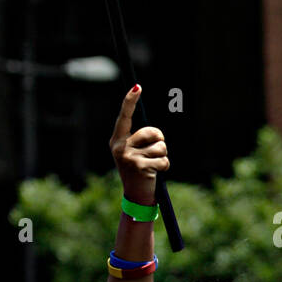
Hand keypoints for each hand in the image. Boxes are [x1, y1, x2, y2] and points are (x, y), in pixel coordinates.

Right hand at [109, 86, 169, 204]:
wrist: (135, 195)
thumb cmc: (139, 170)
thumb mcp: (135, 152)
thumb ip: (140, 139)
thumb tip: (155, 131)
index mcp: (117, 140)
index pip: (124, 117)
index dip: (130, 101)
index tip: (137, 87)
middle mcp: (119, 147)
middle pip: (153, 132)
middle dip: (160, 142)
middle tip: (153, 155)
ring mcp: (128, 157)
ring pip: (161, 146)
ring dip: (163, 156)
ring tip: (153, 166)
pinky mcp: (139, 167)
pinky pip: (163, 160)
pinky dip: (165, 167)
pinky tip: (155, 174)